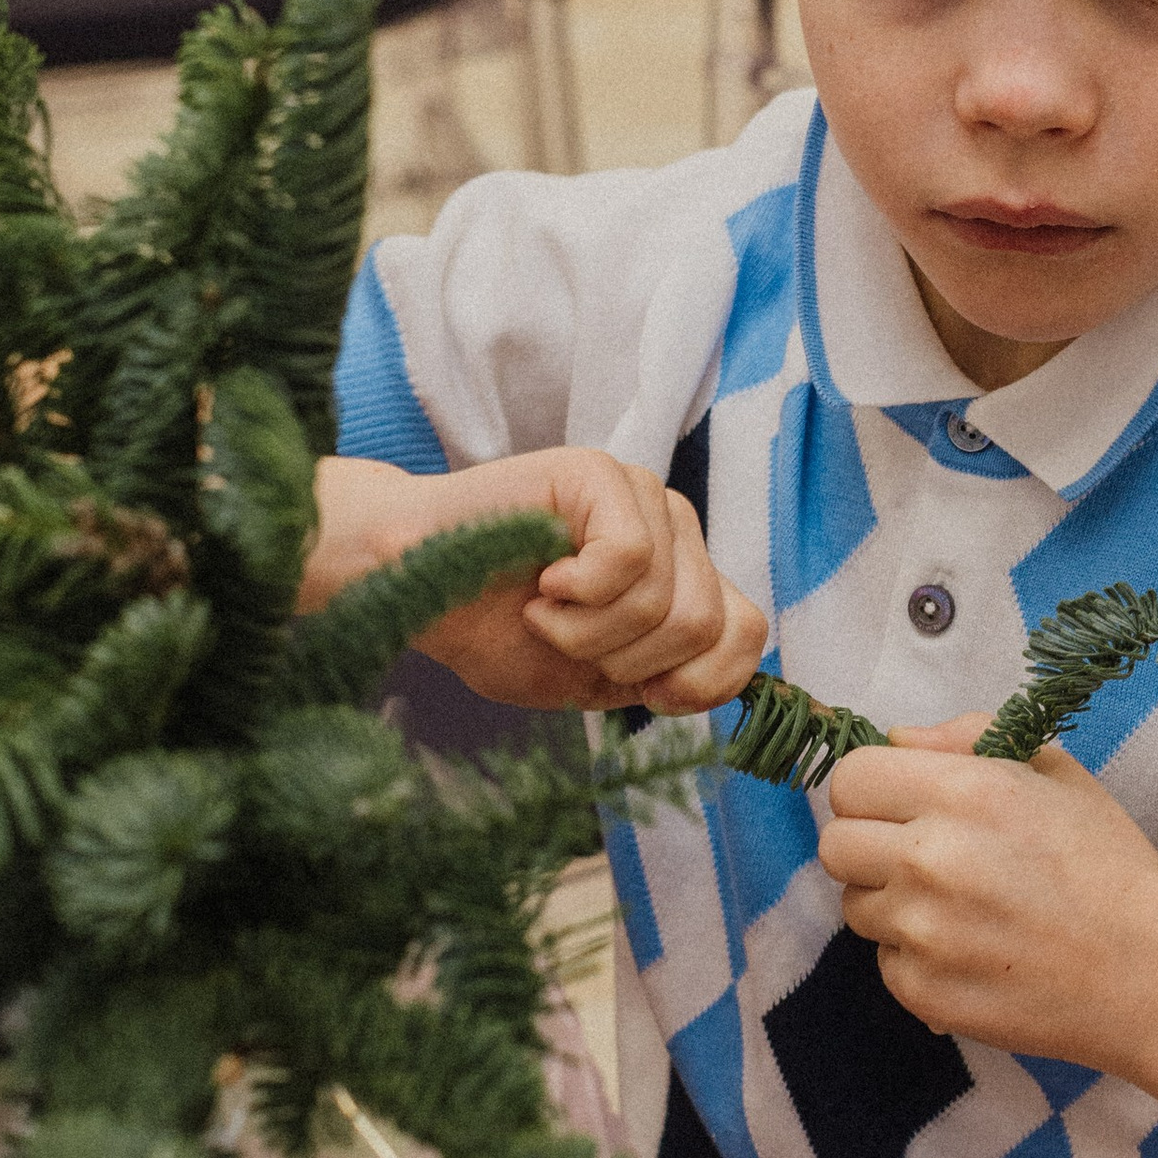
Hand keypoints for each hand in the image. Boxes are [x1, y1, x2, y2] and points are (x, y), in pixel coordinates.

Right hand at [307, 449, 766, 713]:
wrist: (412, 593)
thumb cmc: (494, 630)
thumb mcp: (598, 677)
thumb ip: (670, 677)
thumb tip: (743, 684)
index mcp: (683, 575)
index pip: (745, 635)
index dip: (692, 682)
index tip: (623, 683)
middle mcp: (674, 528)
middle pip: (703, 625)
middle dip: (624, 659)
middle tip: (562, 637)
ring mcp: (640, 494)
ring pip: (665, 599)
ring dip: (588, 632)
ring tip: (541, 608)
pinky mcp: (600, 473)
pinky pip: (628, 559)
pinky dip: (575, 594)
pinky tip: (540, 578)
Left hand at [819, 720, 1157, 1061]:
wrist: (1149, 973)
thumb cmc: (1108, 866)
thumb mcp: (1056, 772)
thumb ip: (968, 737)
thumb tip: (896, 738)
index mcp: (963, 793)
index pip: (850, 778)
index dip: (873, 789)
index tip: (902, 804)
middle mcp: (931, 860)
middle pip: (835, 845)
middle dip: (871, 846)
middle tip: (923, 857)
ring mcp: (923, 932)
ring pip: (856, 906)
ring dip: (893, 903)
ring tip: (961, 909)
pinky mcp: (922, 992)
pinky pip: (885, 962)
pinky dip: (917, 957)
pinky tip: (974, 951)